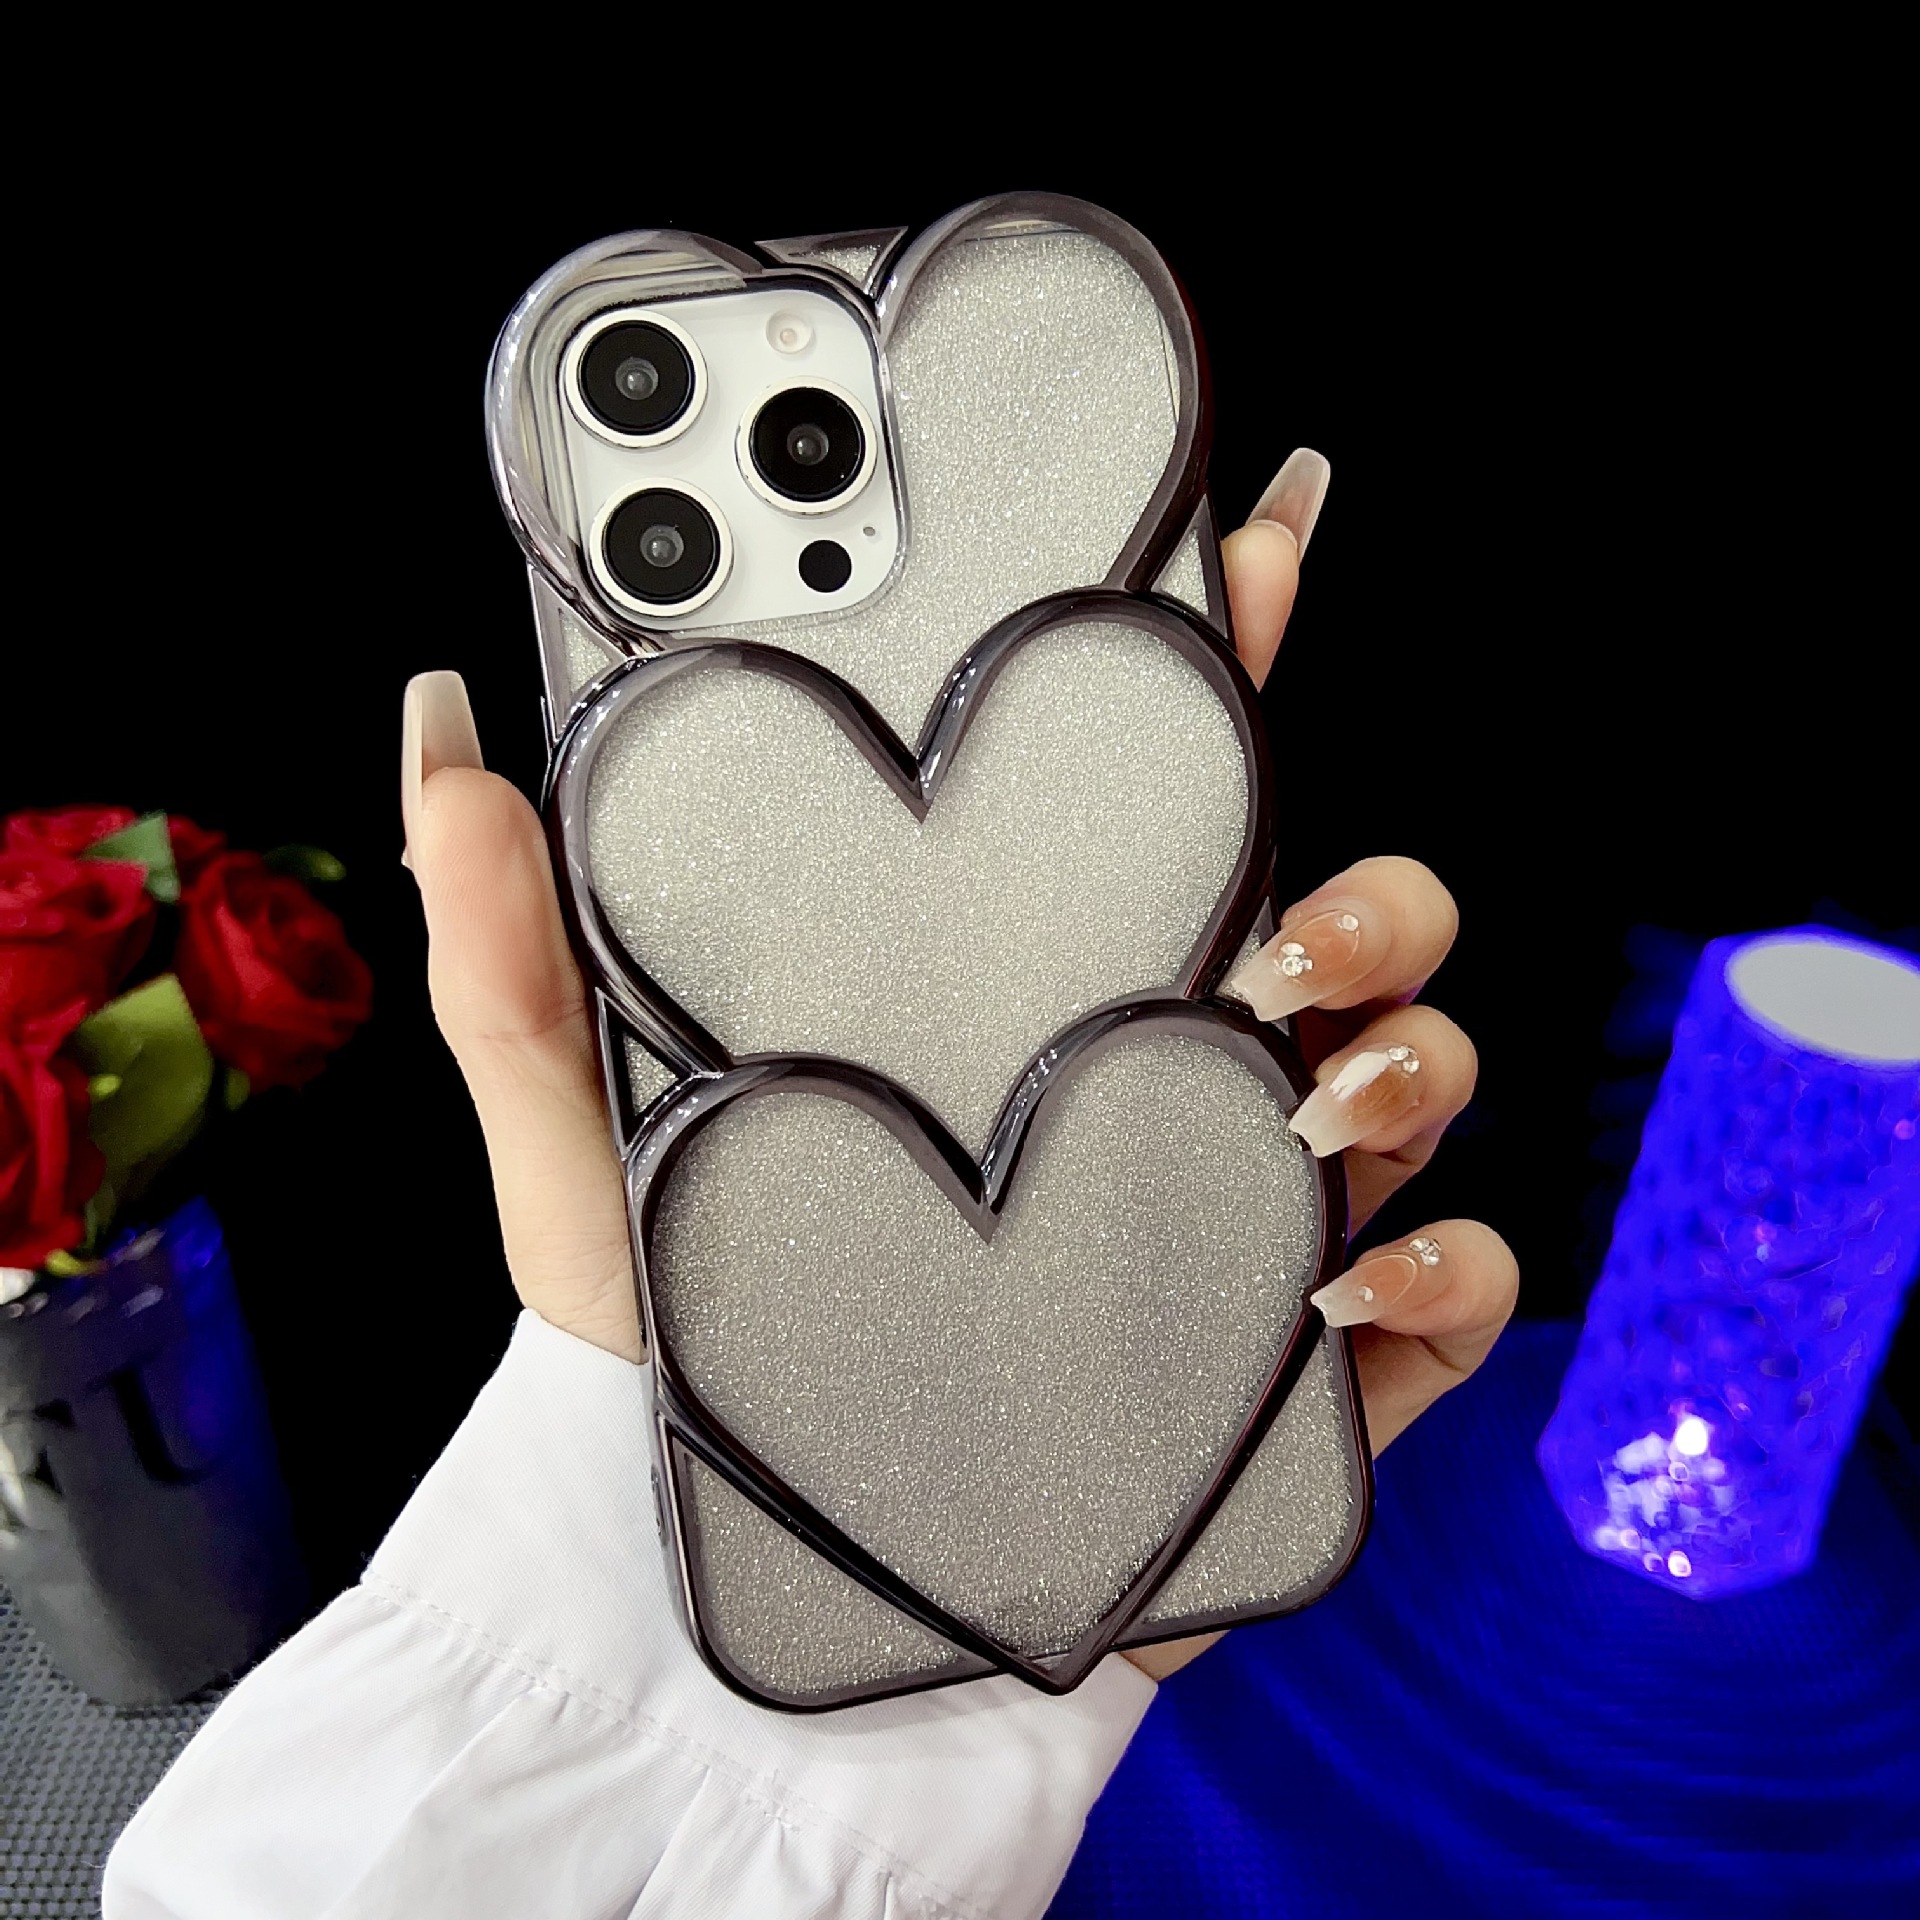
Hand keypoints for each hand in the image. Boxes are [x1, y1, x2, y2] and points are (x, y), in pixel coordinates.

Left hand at [401, 446, 1514, 1680]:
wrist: (745, 1606)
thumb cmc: (676, 1353)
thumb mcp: (582, 1142)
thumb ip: (518, 951)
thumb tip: (448, 740)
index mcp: (1018, 996)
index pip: (1148, 802)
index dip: (1220, 660)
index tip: (1255, 545)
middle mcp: (1144, 1083)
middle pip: (1335, 924)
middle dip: (1368, 887)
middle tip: (1285, 924)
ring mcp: (1230, 1220)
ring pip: (1410, 1077)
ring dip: (1413, 1056)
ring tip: (1308, 1090)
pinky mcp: (1284, 1375)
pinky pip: (1441, 1293)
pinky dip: (1443, 1274)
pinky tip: (1356, 1287)